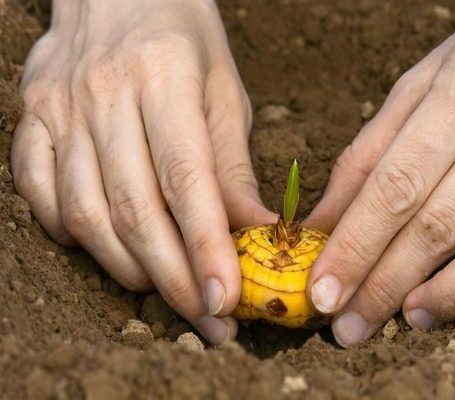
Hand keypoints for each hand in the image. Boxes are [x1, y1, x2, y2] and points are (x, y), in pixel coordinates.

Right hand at [11, 0, 275, 343]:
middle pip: (134, 208)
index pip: (186, 180)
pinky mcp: (31, 120)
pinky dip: (71, 233)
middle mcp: (103, 94)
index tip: (225, 299)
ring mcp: (59, 109)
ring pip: (84, 212)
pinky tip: (107, 247)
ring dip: (126, 265)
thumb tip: (257, 233)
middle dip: (172, 277)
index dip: (205, 248)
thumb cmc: (183, 39)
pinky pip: (38, 193)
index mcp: (163, 78)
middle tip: (205, 319)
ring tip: (165, 291)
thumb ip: (233, 165)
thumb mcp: (224, 91)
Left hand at [306, 0, 454, 346]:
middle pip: (440, 223)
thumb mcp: (416, 86)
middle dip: (386, 284)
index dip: (354, 245)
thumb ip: (367, 153)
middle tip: (351, 326)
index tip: (324, 292)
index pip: (394, 185)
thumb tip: (322, 222)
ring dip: (453, 293)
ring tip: (411, 316)